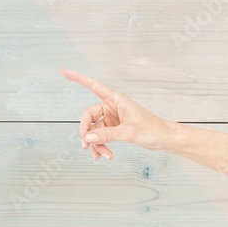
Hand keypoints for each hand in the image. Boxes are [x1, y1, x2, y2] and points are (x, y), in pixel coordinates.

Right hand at [61, 68, 176, 158]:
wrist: (164, 139)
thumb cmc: (152, 129)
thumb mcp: (128, 132)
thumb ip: (107, 135)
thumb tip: (87, 138)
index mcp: (115, 99)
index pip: (92, 85)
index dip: (77, 78)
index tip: (63, 71)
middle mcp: (112, 107)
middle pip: (88, 116)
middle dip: (85, 131)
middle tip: (85, 145)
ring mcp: (113, 119)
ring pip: (94, 130)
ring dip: (95, 143)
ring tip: (100, 155)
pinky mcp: (115, 129)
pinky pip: (101, 137)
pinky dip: (101, 146)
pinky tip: (105, 155)